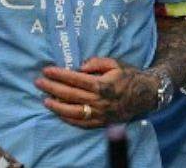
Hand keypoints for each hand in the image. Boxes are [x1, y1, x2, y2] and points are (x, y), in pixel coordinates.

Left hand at [36, 57, 158, 128]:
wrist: (146, 94)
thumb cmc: (129, 76)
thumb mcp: (116, 64)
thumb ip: (98, 62)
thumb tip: (80, 67)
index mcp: (102, 84)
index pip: (74, 79)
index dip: (59, 74)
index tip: (46, 70)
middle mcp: (99, 100)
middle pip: (69, 94)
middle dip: (52, 87)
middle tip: (39, 82)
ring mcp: (99, 113)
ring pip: (71, 111)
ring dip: (56, 106)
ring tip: (45, 99)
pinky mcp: (101, 122)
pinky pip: (80, 122)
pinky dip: (67, 118)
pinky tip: (59, 112)